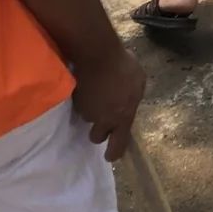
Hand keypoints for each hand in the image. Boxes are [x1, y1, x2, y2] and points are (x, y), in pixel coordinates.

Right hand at [72, 46, 145, 161]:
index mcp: (122, 117)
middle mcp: (103, 120)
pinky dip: (82, 100)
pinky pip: (78, 106)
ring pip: (87, 119)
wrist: (97, 55)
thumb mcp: (138, 82)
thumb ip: (134, 97)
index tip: (110, 156)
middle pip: (96, 137)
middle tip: (101, 118)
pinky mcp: (73, 102)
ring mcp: (86, 112)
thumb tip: (130, 101)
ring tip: (95, 93)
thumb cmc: (123, 67)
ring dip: (90, 111)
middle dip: (98, 130)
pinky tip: (86, 85)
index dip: (114, 152)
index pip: (118, 145)